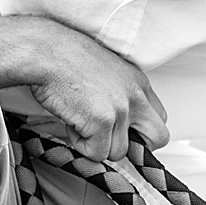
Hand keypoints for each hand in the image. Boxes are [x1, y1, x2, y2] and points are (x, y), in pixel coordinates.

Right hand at [25, 19, 168, 159]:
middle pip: (158, 138)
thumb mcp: (106, 71)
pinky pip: (96, 153)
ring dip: (97, 144)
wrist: (46, 51)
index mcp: (139, 83)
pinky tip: (71, 122)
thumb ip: (120, 95)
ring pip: (120, 152)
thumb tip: (119, 123)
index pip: (159, 118)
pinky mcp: (102, 122)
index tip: (125, 133)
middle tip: (112, 140)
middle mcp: (135, 96)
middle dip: (138, 147)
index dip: (141, 130)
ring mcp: (121, 110)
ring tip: (80, 121)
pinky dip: (80, 145)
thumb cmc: (66, 57)